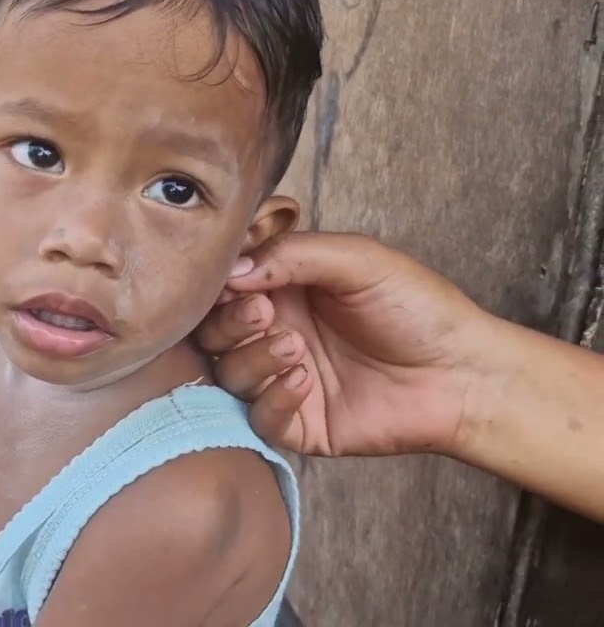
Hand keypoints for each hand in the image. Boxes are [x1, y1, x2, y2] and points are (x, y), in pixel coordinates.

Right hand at [196, 232, 496, 457]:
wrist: (466, 375)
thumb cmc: (420, 310)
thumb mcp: (359, 260)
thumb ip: (293, 254)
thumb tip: (232, 269)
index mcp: (284, 290)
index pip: (225, 287)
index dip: (221, 286)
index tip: (236, 281)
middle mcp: (277, 333)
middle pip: (213, 333)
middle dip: (229, 323)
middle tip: (265, 315)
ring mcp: (283, 380)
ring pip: (230, 374)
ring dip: (253, 359)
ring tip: (295, 348)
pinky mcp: (298, 425)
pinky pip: (259, 418)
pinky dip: (273, 399)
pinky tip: (305, 381)